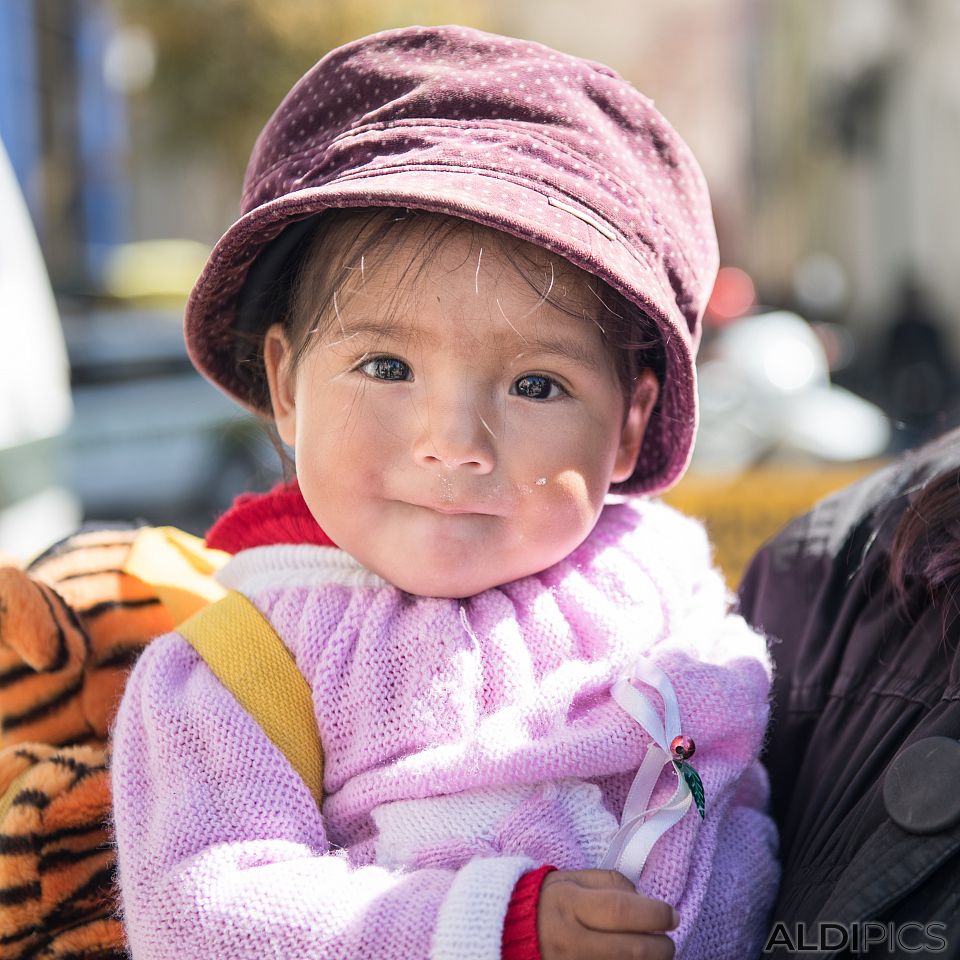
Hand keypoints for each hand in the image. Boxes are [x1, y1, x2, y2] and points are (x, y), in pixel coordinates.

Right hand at [537, 869, 677, 959]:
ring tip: (652, 952)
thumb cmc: (550, 901)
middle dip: (662, 946)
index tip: (671, 914)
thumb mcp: (573, 879)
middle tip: (666, 939)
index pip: (622, 910)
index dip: (655, 913)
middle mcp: (572, 941)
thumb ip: (611, 883)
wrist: (512, 931)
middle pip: (633, 950)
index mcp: (570, 905)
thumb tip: (645, 901)